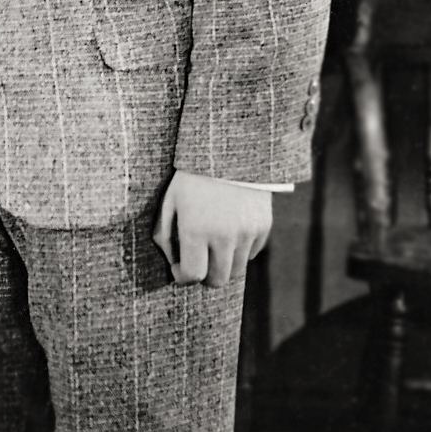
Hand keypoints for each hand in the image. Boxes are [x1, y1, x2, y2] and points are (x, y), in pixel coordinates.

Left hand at [157, 170, 270, 287]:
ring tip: (211, 249)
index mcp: (196, 230)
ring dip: (222, 266)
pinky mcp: (263, 227)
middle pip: (218, 280)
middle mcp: (224, 236)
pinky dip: (239, 252)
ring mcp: (247, 233)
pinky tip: (228, 234)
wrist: (231, 151)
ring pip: (236, 270)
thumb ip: (166, 236)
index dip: (183, 277)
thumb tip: (173, 263)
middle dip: (204, 277)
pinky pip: (251, 253)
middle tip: (196, 263)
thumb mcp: (169, 202)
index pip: (193, 275)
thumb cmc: (191, 176)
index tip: (178, 268)